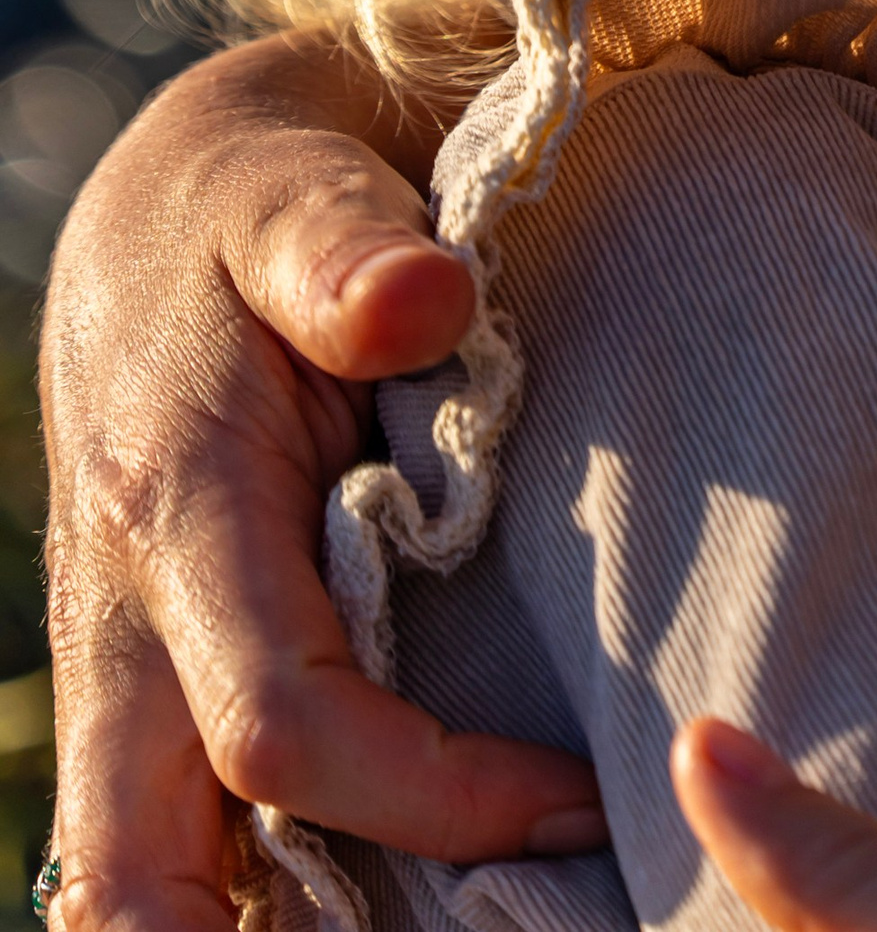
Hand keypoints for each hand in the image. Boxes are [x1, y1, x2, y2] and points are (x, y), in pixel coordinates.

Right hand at [41, 35, 605, 931]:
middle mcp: (128, 627)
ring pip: (145, 881)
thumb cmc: (260, 204)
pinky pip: (189, 838)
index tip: (570, 794)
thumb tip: (422, 300)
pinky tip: (392, 909)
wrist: (172, 209)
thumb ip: (347, 252)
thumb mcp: (298, 195)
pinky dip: (265, 895)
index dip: (423, 791)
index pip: (276, 724)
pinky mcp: (161, 685)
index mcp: (175, 518)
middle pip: (143, 877)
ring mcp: (132, 673)